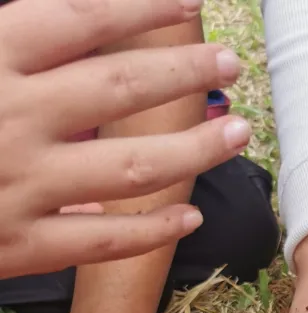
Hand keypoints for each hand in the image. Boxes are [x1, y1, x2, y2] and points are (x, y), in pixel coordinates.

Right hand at [0, 0, 250, 278]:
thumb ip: (12, 26)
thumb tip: (67, 13)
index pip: (81, 20)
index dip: (144, 7)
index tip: (191, 1)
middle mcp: (8, 120)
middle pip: (120, 88)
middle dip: (184, 72)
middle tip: (231, 63)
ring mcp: (17, 187)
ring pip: (130, 168)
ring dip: (194, 150)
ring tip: (237, 130)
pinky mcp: (16, 246)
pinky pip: (99, 240)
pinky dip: (150, 231)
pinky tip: (190, 216)